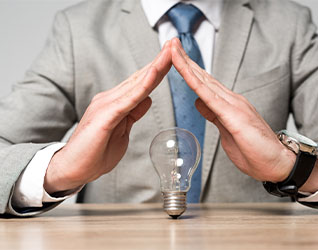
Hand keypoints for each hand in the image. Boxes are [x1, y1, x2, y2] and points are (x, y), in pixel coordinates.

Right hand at [44, 42, 171, 193]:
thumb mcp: (122, 131)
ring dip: (155, 67)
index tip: (172, 57)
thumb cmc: (95, 153)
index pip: (140, 83)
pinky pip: (129, 99)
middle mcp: (110, 99)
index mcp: (116, 103)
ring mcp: (106, 105)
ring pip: (137, 84)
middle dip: (159, 61)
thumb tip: (147, 99)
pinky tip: (154, 74)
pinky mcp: (105, 115)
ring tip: (170, 51)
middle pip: (140, 78)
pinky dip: (143, 85)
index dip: (157, 70)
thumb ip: (133, 113)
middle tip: (174, 43)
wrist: (73, 169)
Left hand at [171, 38, 297, 182]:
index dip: (189, 69)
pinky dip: (195, 82)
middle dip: (184, 59)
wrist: (278, 164)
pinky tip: (184, 71)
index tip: (175, 57)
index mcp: (229, 104)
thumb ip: (213, 115)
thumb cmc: (255, 152)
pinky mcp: (234, 115)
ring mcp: (234, 105)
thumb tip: (199, 102)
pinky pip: (209, 96)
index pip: (204, 83)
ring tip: (173, 48)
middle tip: (170, 42)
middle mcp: (231, 100)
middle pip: (203, 77)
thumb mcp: (227, 130)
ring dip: (186, 64)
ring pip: (204, 82)